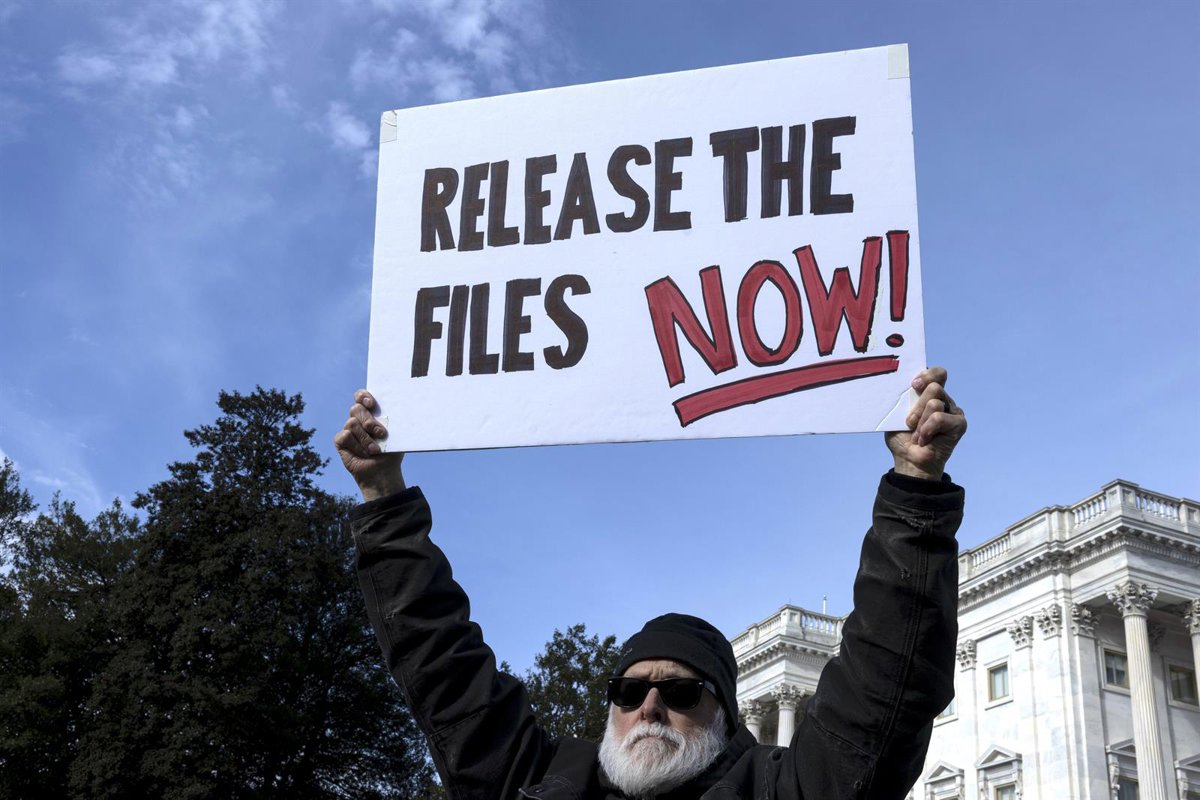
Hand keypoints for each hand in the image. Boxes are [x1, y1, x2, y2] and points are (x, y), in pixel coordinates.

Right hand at [333, 390, 405, 501]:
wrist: (383, 471)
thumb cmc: (391, 451)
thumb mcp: (396, 434)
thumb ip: (393, 420)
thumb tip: (400, 407)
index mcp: (371, 413)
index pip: (361, 396)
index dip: (363, 396)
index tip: (371, 404)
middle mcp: (358, 419)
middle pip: (356, 408)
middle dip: (369, 421)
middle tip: (381, 434)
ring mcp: (348, 429)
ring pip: (352, 423)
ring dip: (366, 438)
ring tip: (375, 450)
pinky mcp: (341, 441)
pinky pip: (345, 436)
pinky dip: (357, 446)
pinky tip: (364, 454)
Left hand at [885, 367, 966, 481]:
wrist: (908, 460)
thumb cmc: (902, 437)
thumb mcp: (897, 413)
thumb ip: (904, 397)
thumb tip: (903, 384)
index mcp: (929, 394)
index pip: (937, 373)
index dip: (928, 374)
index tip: (913, 385)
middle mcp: (944, 400)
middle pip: (934, 387)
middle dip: (917, 406)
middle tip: (909, 422)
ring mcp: (953, 411)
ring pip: (934, 403)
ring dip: (920, 422)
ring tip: (917, 434)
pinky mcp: (959, 424)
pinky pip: (940, 417)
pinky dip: (927, 429)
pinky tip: (924, 440)